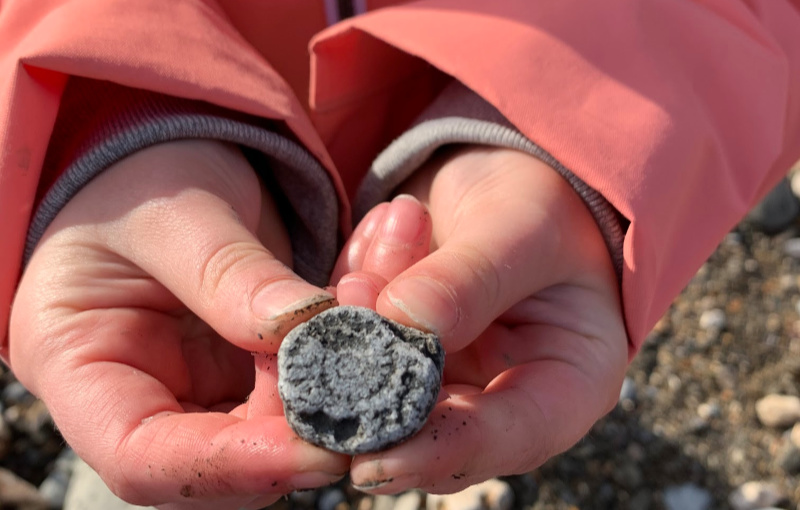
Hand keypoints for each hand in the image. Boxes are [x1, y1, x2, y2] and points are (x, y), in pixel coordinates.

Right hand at [9, 140, 348, 508]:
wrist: (167, 159)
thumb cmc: (139, 178)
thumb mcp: (173, 213)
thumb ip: (228, 273)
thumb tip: (306, 330)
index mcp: (84, 371)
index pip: (145, 459)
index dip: (233, 468)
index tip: (319, 450)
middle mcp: (147, 399)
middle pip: (231, 455)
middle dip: (312, 418)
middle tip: (379, 359)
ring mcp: (207, 390)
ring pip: (290, 420)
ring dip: (351, 366)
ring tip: (383, 279)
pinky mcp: (256, 370)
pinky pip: (317, 373)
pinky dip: (357, 329)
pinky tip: (383, 262)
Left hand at [333, 147, 627, 493]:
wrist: (506, 175)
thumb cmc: (544, 203)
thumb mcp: (526, 227)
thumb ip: (472, 278)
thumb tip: (400, 321)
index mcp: (565, 384)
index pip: (510, 438)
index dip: (442, 453)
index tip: (375, 460)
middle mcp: (497, 394)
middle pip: (426, 425)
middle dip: (378, 369)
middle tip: (357, 293)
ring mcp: (440, 373)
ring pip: (375, 376)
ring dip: (368, 301)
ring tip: (397, 224)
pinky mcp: (393, 347)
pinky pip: (350, 334)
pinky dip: (356, 279)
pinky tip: (386, 227)